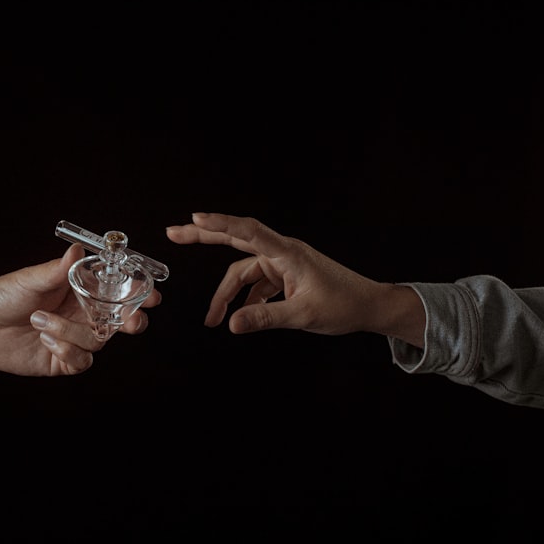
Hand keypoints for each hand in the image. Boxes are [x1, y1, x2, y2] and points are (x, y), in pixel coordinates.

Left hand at [0, 244, 161, 375]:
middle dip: (132, 322)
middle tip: (130, 322)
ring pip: (98, 341)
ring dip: (72, 332)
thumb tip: (76, 250)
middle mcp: (82, 315)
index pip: (118, 291)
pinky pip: (81, 361)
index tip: (152, 294)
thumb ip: (56, 270)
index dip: (139, 294)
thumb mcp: (29, 279)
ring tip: (40, 322)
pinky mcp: (63, 360)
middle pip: (121, 321)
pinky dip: (67, 351)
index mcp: (80, 290)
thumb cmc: (1, 296)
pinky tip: (46, 341)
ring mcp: (74, 338)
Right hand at [166, 212, 422, 344]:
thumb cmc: (344, 305)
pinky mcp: (285, 274)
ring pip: (243, 271)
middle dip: (204, 237)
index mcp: (288, 253)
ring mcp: (283, 262)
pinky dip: (245, 298)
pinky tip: (239, 316)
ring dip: (227, 293)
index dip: (220, 224)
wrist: (369, 306)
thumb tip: (232, 324)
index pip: (248, 232)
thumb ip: (265, 317)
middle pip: (236, 239)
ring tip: (212, 318)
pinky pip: (256, 283)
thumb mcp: (302, 315)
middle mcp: (282, 252)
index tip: (195, 219)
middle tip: (174, 233)